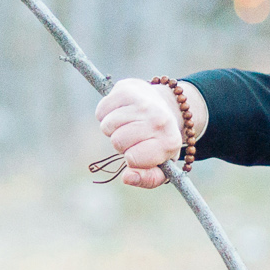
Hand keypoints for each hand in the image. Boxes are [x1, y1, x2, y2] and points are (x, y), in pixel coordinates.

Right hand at [93, 79, 207, 188]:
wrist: (167, 104)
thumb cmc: (160, 141)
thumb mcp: (162, 166)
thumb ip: (147, 179)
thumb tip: (126, 178)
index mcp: (169, 142)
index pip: (132, 159)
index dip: (132, 158)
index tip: (141, 151)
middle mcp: (159, 120)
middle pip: (117, 142)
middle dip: (122, 143)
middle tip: (135, 136)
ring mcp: (143, 103)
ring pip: (107, 126)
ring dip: (113, 129)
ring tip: (128, 124)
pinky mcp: (127, 89)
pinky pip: (101, 111)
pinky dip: (106, 114)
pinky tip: (121, 112)